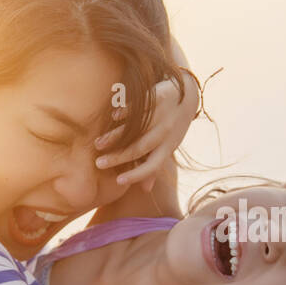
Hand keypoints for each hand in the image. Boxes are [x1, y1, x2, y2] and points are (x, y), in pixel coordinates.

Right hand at [94, 69, 200, 191]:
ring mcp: (163, 114)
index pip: (152, 166)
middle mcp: (166, 133)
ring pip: (137, 130)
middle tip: (98, 163)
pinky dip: (128, 111)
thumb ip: (155, 166)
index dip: (136, 175)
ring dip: (116, 137)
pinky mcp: (160, 96)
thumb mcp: (167, 146)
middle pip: (139, 149)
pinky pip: (142, 106)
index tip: (118, 181)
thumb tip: (146, 190)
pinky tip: (114, 116)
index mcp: (167, 147)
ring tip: (98, 143)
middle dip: (118, 158)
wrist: (187, 95)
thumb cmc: (171, 126)